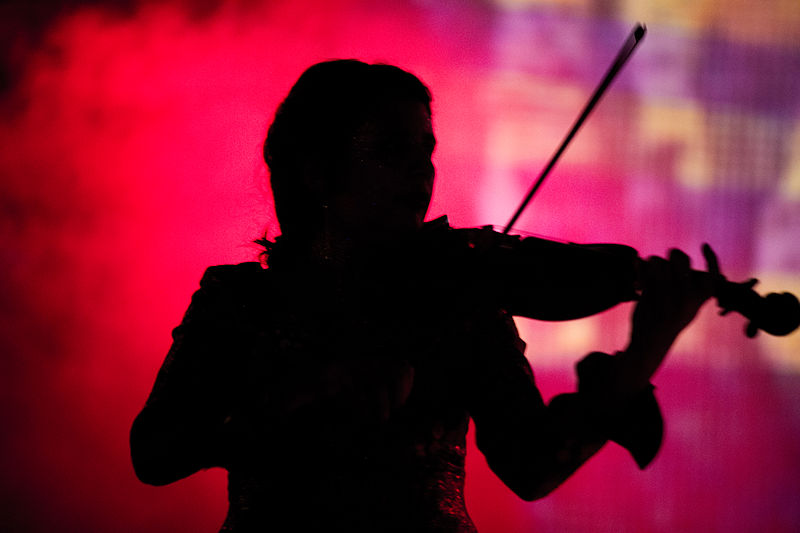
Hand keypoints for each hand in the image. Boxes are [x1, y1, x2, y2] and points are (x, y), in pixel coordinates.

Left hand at [620, 245, 718, 391]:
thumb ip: (691, 288)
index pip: (712, 275)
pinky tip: (637, 264)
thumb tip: (682, 259)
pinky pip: (644, 268)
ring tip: (649, 272)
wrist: (650, 343)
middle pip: (681, 258)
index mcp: (698, 300)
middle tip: (665, 264)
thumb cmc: (670, 323)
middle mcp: (685, 295)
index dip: (711, 258)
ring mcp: (666, 293)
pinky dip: (639, 265)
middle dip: (672, 256)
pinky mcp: (647, 294)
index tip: (704, 246)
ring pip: (658, 260)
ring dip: (652, 262)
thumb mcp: (689, 309)